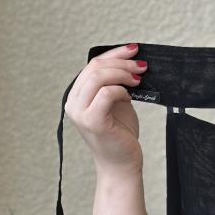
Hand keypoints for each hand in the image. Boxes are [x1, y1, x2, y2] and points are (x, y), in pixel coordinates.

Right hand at [64, 42, 146, 174]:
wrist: (122, 163)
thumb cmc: (120, 134)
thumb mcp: (117, 101)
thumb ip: (115, 83)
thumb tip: (129, 61)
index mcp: (77, 96)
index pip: (92, 65)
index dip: (114, 54)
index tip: (133, 50)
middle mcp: (73, 103)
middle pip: (94, 68)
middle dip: (121, 62)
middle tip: (141, 66)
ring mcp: (80, 113)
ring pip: (98, 77)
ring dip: (122, 73)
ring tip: (138, 78)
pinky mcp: (92, 121)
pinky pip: (106, 93)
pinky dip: (121, 90)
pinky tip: (130, 96)